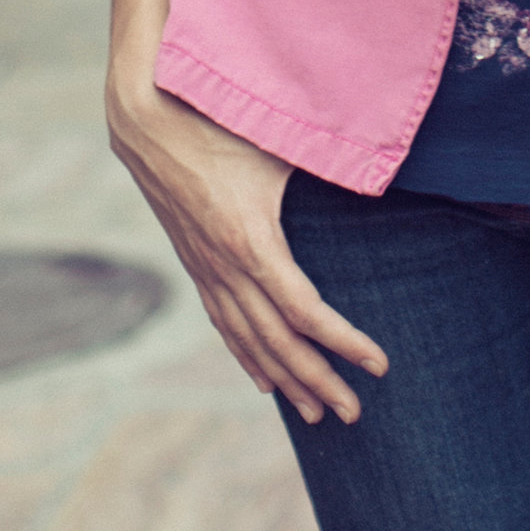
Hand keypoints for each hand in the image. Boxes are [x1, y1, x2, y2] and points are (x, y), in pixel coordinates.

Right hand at [107, 62, 387, 427]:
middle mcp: (226, 266)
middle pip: (279, 342)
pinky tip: (264, 381)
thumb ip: (330, 153)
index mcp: (252, 240)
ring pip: (249, 341)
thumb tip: (382, 159)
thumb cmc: (220, 116)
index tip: (379, 364)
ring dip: (285, 380)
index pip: (306, 311)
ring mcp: (207, 269)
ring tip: (317, 414)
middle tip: (355, 414)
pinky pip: (224, 323)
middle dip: (319, 381)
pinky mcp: (196, 263)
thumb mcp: (279, 136)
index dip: (344, 342)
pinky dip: (248, 357)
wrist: (147, 116)